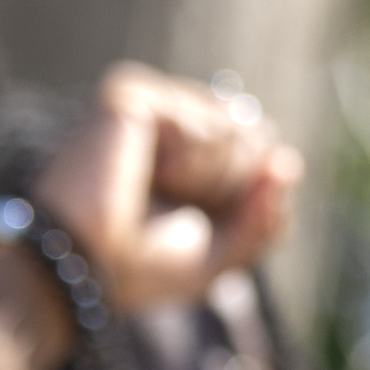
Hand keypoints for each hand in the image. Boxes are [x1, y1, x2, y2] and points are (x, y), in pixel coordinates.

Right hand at [28, 64, 301, 317]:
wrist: (80, 274)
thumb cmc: (138, 270)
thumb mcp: (223, 253)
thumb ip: (266, 215)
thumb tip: (289, 161)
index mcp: (185, 149)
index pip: (261, 150)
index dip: (254, 195)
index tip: (202, 223)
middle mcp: (165, 118)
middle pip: (257, 135)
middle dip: (234, 187)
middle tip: (176, 208)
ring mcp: (146, 102)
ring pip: (237, 127)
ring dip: (212, 179)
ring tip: (157, 191)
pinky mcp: (129, 95)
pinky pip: (205, 123)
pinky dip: (192, 163)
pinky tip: (149, 175)